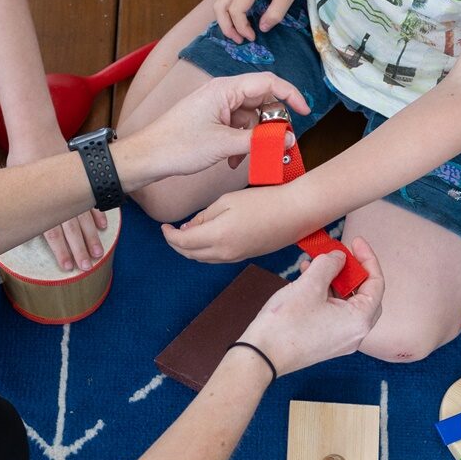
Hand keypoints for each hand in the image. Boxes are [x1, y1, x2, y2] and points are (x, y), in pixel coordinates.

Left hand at [6, 132, 108, 271]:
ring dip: (92, 237)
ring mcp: (73, 188)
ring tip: (98, 254)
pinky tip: (103, 228)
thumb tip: (20, 230)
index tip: (67, 267)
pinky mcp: (80, 178)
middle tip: (87, 267)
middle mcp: (61, 198)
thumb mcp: (15, 184)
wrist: (36, 132)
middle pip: (72, 230)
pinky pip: (91, 200)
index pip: (53, 233)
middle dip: (80, 250)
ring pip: (85, 218)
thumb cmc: (21, 158)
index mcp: (44, 202)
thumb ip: (22, 207)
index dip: (61, 251)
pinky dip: (98, 214)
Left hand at [117, 73, 309, 188]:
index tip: (304, 111)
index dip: (290, 94)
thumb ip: (258, 140)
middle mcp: (222, 93)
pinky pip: (237, 127)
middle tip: (278, 142)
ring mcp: (216, 107)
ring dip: (254, 138)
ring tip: (247, 157)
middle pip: (261, 100)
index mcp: (225, 89)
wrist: (147, 157)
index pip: (268, 82)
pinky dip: (241, 142)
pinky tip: (234, 160)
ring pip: (250, 117)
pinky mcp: (211, 120)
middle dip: (271, 123)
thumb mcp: (223, 144)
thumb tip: (287, 138)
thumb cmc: (177, 146)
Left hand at [161, 183, 318, 265]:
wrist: (296, 212)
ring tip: (187, 232)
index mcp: (218, 236)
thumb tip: (188, 228)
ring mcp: (236, 257)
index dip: (169, 235)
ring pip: (203, 258)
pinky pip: (218, 258)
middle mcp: (225, 252)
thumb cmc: (264, 201)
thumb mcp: (227, 201)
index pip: (182, 242)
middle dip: (176, 244)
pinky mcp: (245, 257)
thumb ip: (204, 216)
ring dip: (190, 249)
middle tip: (171, 231)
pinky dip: (205, 250)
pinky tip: (206, 237)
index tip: (164, 226)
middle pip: (190, 254)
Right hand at [210, 0, 310, 42]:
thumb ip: (276, 11)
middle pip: (220, 6)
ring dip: (224, 18)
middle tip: (239, 40)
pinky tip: (240, 17)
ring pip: (220, 0)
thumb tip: (262, 28)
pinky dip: (228, 10)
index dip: (241, 28)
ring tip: (237, 31)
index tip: (254, 37)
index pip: (236, 10)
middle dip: (226, 26)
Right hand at [239, 241, 383, 373]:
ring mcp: (341, 340)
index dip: (367, 258)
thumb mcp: (309, 284)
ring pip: (346, 302)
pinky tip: (307, 279)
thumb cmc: (286, 323)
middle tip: (339, 253)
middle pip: (364, 294)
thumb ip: (329, 264)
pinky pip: (334, 313)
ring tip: (315, 262)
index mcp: (359, 320)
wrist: (261, 355)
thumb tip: (339, 257)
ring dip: (334, 280)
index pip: (376, 283)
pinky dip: (326, 294)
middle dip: (351, 270)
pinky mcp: (326, 342)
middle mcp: (356, 333)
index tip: (355, 242)